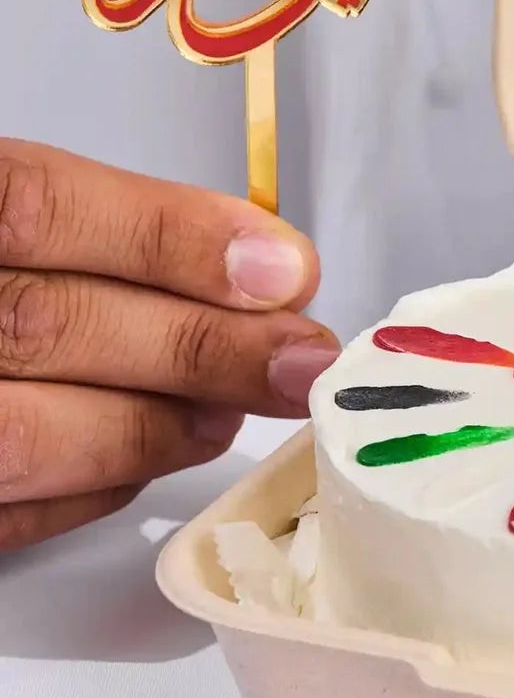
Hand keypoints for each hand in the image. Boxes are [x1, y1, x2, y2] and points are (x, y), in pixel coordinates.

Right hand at [0, 140, 337, 551]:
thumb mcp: (4, 216)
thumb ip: (103, 229)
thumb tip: (263, 268)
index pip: (35, 205)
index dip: (171, 238)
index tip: (284, 270)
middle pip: (45, 325)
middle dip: (198, 347)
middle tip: (300, 361)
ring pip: (21, 436)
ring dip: (154, 426)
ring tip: (233, 410)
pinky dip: (86, 492)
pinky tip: (147, 457)